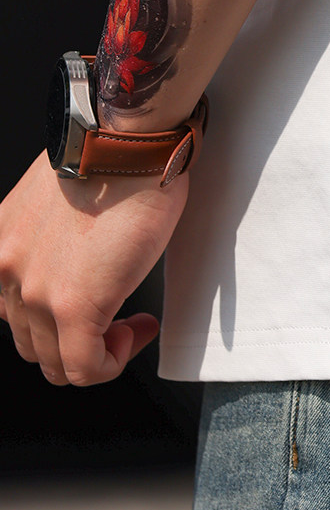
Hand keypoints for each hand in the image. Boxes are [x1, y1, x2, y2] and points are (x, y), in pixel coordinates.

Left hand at [0, 149, 188, 385]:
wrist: (127, 141)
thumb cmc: (109, 156)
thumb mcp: (57, 204)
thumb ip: (51, 243)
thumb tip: (81, 263)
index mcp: (1, 247)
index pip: (14, 313)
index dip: (54, 321)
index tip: (90, 305)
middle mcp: (8, 272)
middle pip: (33, 343)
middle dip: (76, 340)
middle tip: (116, 320)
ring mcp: (37, 293)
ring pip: (58, 361)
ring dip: (99, 349)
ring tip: (130, 322)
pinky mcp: (74, 307)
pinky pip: (85, 368)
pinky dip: (112, 362)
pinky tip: (136, 331)